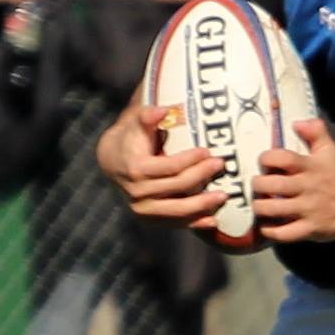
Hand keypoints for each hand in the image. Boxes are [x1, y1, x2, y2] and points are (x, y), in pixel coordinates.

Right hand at [95, 101, 223, 229]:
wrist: (111, 161)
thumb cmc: (129, 138)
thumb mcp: (134, 123)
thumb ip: (147, 116)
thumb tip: (162, 111)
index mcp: (136, 169)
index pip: (170, 167)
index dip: (190, 160)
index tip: (207, 151)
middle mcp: (138, 193)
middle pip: (178, 187)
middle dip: (201, 176)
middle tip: (220, 165)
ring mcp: (143, 209)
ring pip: (178, 210)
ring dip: (202, 205)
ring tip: (223, 196)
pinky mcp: (149, 219)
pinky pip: (174, 223)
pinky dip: (194, 223)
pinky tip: (213, 221)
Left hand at [253, 119, 334, 246]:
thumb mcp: (331, 151)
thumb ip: (316, 132)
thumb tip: (297, 122)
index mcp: (311, 167)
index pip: (282, 158)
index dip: (266, 159)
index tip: (264, 163)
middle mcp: (308, 187)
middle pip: (271, 184)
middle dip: (258, 185)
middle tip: (258, 186)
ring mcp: (308, 210)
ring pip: (272, 209)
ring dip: (260, 207)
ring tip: (259, 204)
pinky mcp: (310, 229)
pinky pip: (284, 233)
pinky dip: (270, 231)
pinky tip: (267, 226)